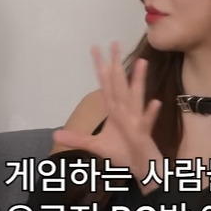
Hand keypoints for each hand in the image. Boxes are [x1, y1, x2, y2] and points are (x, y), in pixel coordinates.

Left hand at [52, 43, 164, 191]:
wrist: (142, 167)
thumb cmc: (123, 153)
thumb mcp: (95, 146)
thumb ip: (77, 138)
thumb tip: (55, 134)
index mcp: (115, 110)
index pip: (106, 85)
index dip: (100, 67)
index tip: (95, 48)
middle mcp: (125, 111)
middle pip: (119, 84)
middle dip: (116, 65)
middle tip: (115, 43)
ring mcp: (135, 121)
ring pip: (136, 98)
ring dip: (138, 81)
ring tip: (140, 62)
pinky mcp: (144, 135)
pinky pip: (147, 123)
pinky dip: (150, 114)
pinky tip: (155, 103)